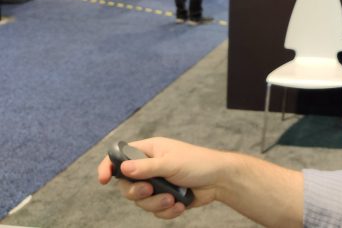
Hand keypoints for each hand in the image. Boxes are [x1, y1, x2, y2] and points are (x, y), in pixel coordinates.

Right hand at [97, 137, 228, 219]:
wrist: (220, 181)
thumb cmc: (199, 163)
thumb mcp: (171, 163)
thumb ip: (147, 167)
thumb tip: (123, 168)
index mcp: (149, 150)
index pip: (120, 155)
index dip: (108, 166)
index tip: (102, 179)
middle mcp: (149, 167)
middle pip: (126, 184)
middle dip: (138, 192)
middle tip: (150, 190)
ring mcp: (157, 184)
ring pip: (141, 201)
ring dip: (156, 204)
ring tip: (173, 199)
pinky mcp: (165, 198)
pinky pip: (155, 211)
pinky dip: (167, 211)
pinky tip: (180, 204)